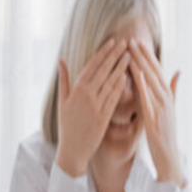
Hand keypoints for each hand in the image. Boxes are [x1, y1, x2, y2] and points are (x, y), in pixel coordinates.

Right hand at [56, 38, 130, 176]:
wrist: (72, 150)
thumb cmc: (67, 126)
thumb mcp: (62, 101)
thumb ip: (64, 80)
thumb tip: (61, 60)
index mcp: (76, 89)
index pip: (92, 66)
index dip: (103, 53)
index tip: (113, 41)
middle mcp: (86, 95)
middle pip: (103, 70)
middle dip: (114, 55)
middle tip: (126, 42)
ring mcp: (95, 106)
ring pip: (110, 82)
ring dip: (121, 67)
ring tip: (130, 55)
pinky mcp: (103, 117)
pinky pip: (114, 98)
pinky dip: (121, 86)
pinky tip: (128, 77)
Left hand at [128, 39, 184, 186]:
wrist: (170, 160)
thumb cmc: (167, 138)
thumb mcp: (171, 112)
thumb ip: (172, 91)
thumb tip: (177, 72)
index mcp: (168, 98)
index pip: (157, 73)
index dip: (148, 57)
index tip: (138, 43)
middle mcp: (166, 101)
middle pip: (154, 74)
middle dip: (143, 56)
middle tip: (132, 39)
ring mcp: (161, 110)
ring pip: (150, 83)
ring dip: (140, 65)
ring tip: (130, 50)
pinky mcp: (155, 120)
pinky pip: (147, 100)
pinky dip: (142, 87)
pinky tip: (134, 75)